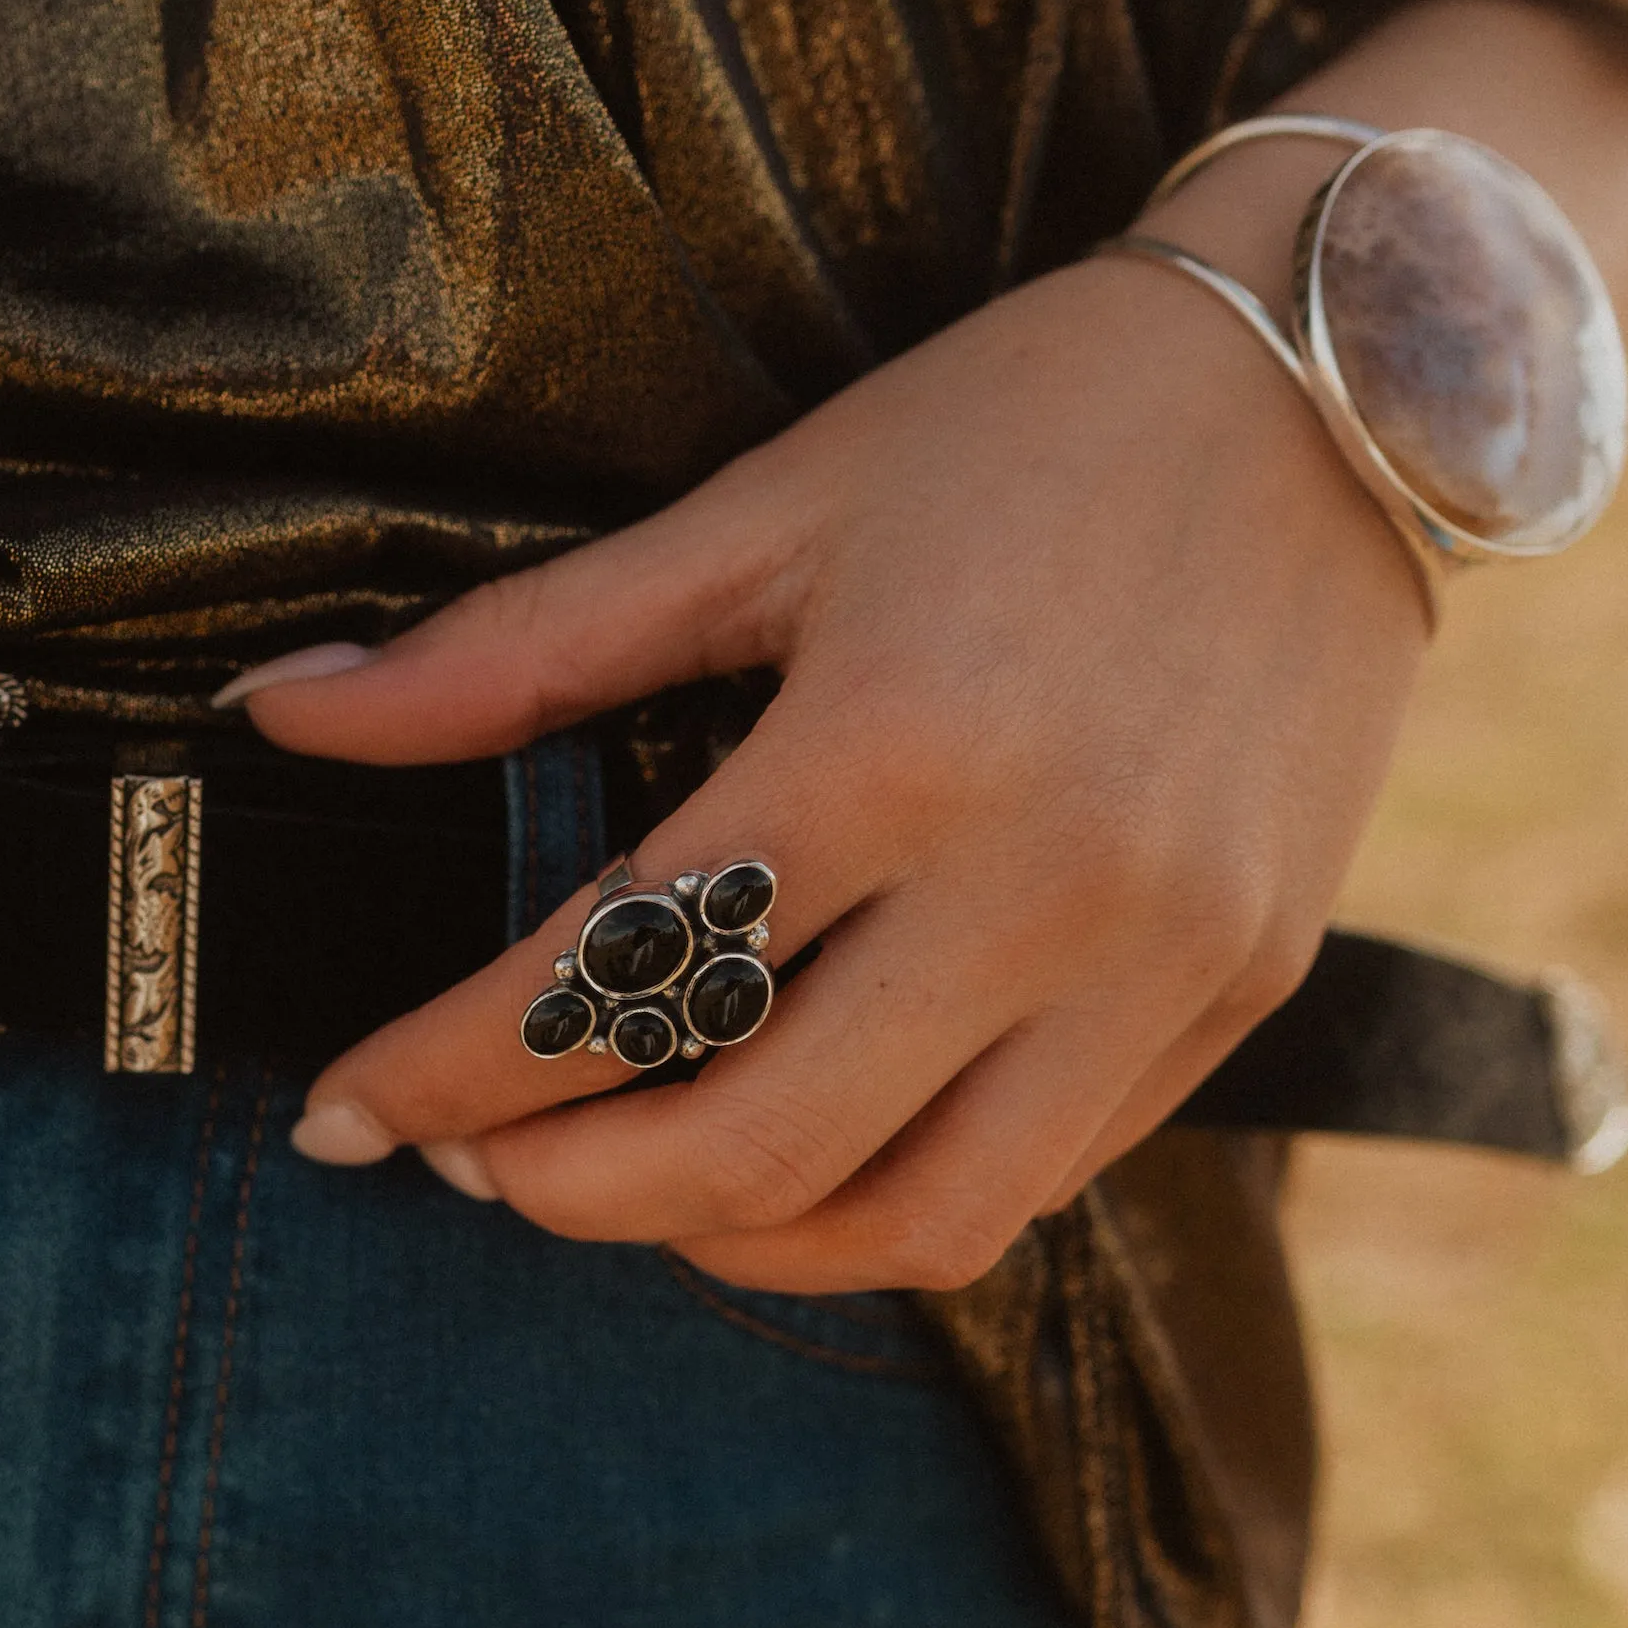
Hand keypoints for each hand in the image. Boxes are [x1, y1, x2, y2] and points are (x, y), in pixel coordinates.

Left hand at [222, 246, 1429, 1293]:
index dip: (447, 1071)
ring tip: (631, 1177)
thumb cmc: (1027, 425)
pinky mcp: (1239, 997)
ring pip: (915, 1224)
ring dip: (735, 1239)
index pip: (616, 976)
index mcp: (898, 743)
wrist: (1345, 388)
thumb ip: (517, 650)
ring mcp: (1162, 961)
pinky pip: (1040, 1175)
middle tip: (473, 1158)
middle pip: (754, 1148)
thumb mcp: (760, 509)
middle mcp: (1044, 882)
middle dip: (568, 1189)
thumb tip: (282, 716)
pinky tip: (807, 1138)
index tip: (345, 1109)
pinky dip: (892, 1197)